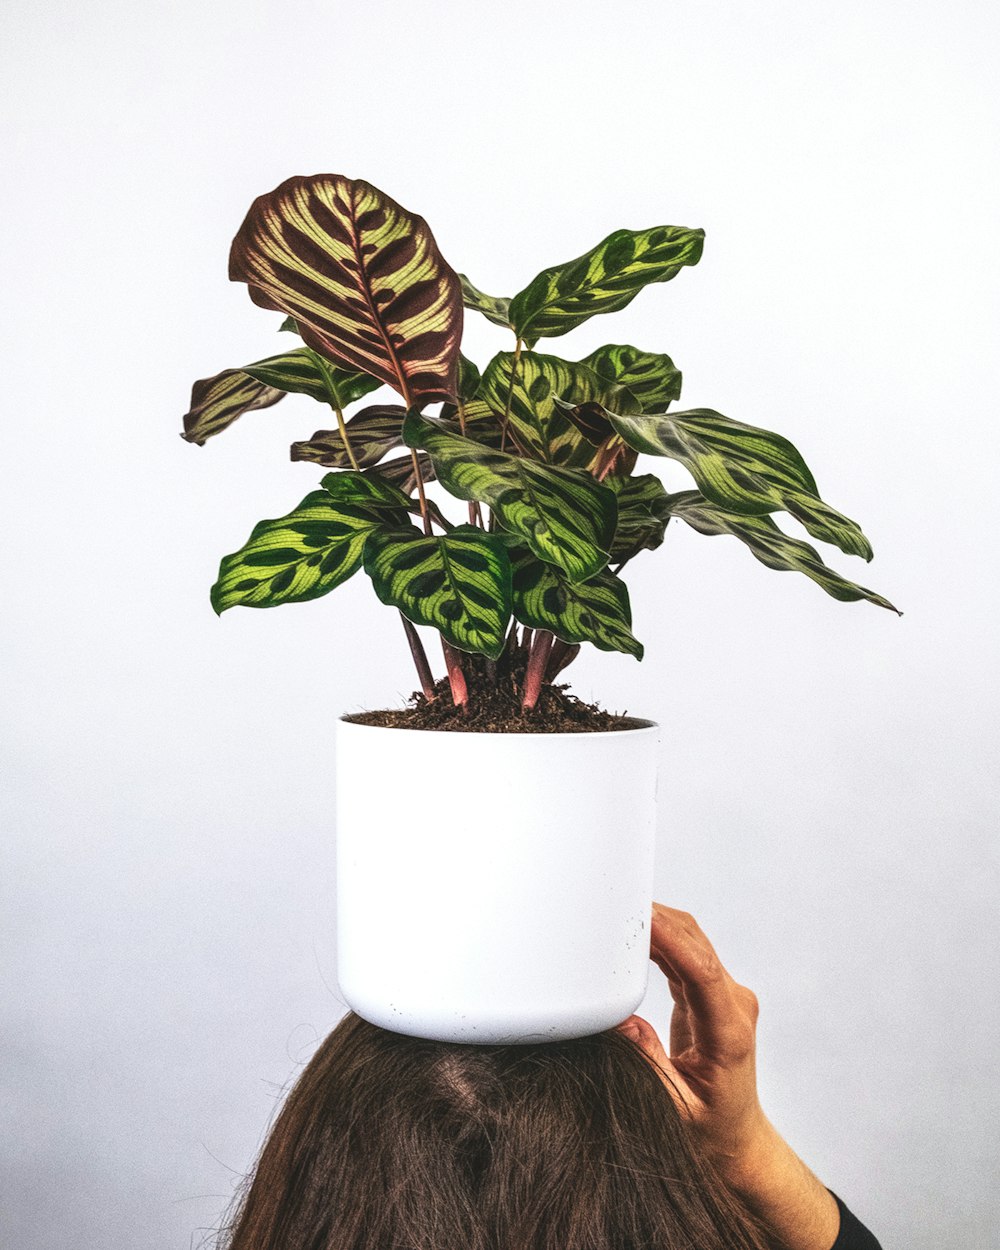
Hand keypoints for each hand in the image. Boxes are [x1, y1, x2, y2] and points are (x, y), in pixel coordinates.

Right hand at [618, 903, 841, 1249]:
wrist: (736, 1140)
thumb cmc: (710, 1131)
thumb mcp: (673, 1108)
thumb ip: (648, 1062)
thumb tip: (619, 1020)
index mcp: (729, 1033)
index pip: (702, 971)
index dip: (672, 939)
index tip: (644, 916)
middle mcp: (734, 1007)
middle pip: (697, 945)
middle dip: (658, 919)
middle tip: (615, 903)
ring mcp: (726, 997)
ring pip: (691, 942)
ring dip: (657, 924)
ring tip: (617, 912)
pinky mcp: (711, 994)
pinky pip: (685, 954)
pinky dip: (659, 939)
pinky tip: (633, 932)